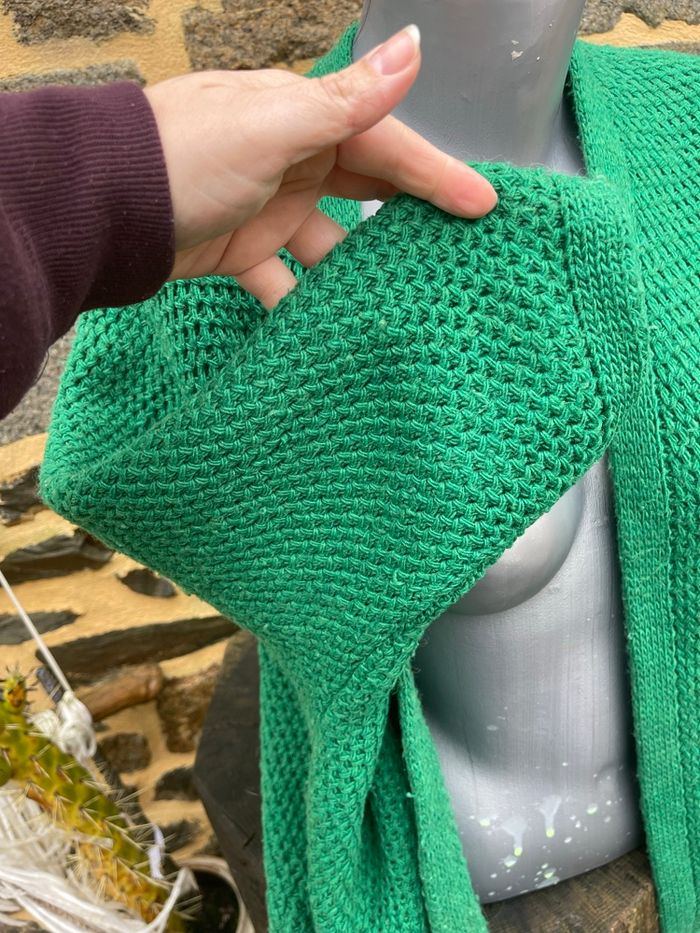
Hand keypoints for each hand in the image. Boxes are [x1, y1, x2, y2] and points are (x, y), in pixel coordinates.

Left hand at [145, 24, 497, 308]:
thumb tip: (416, 44)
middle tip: (454, 255)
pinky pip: (286, 280)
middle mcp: (292, 157)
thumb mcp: (272, 127)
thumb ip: (346, 100)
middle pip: (365, 188)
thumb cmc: (187, 156)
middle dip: (407, 219)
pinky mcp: (243, 250)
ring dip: (357, 271)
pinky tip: (330, 329)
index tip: (482, 204)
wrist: (106, 210)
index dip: (435, 172)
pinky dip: (304, 303)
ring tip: (399, 303)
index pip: (386, 142)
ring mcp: (268, 206)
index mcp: (304, 118)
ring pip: (331, 242)